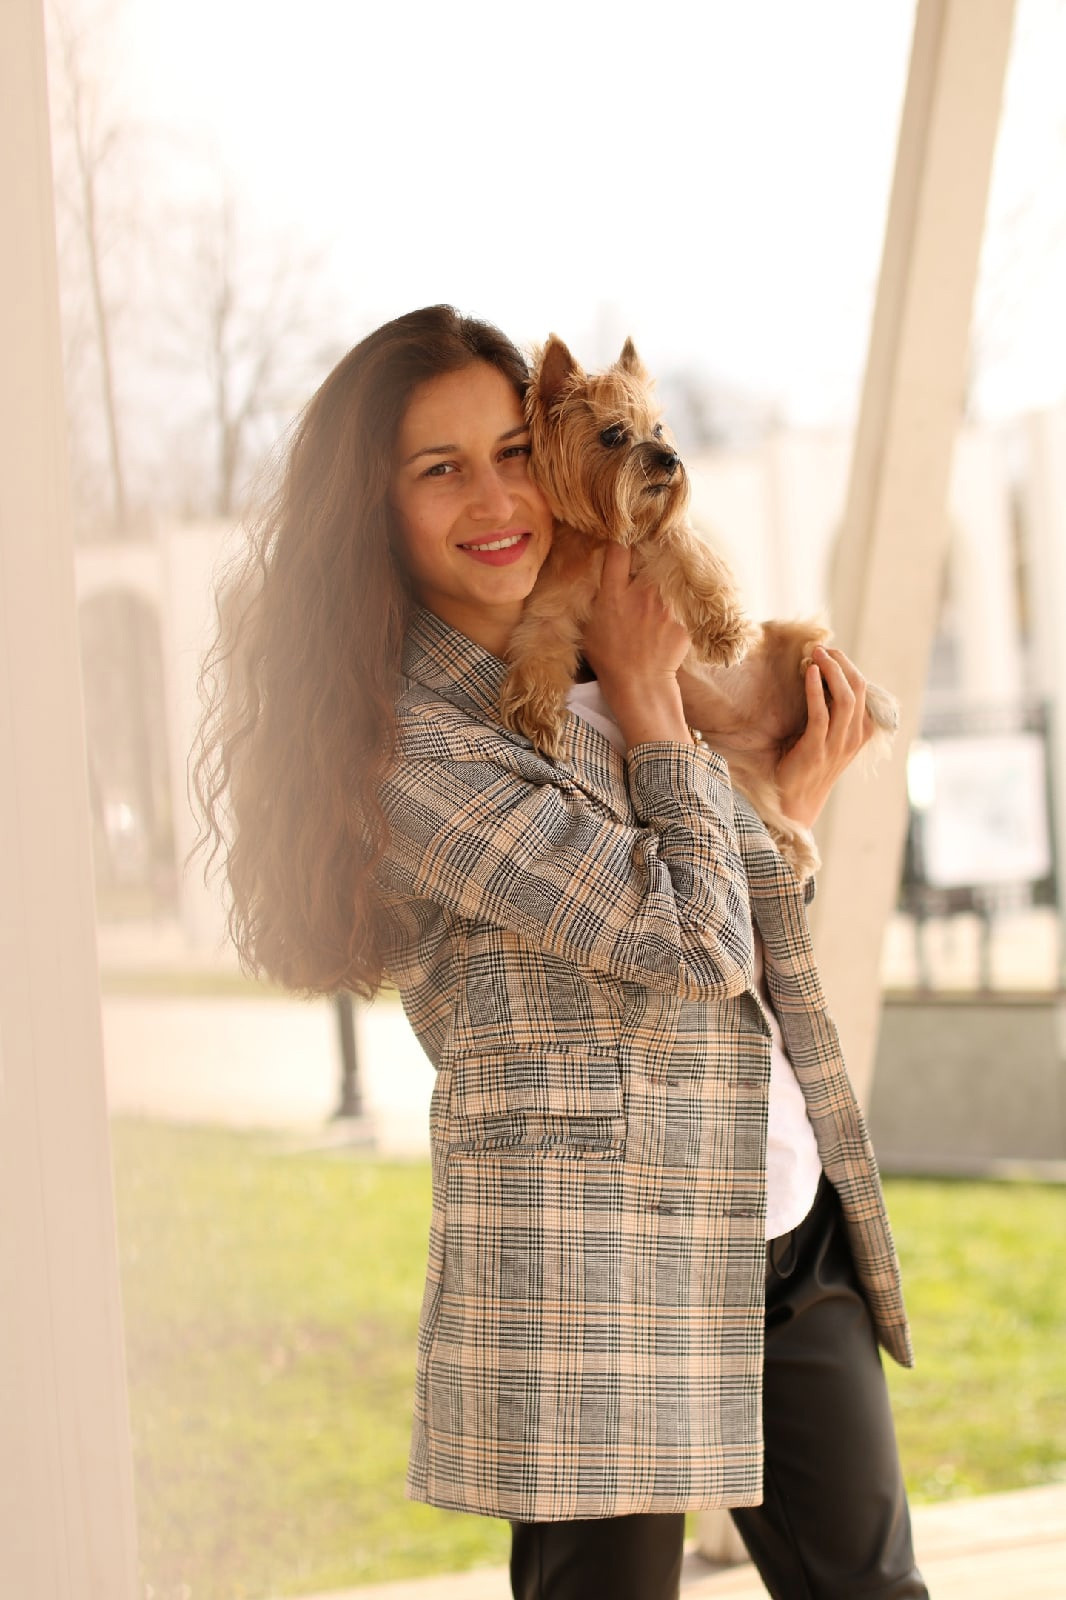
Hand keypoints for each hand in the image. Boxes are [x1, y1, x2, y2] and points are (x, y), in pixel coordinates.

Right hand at [582, 545, 691, 746]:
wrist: (640, 687)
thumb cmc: (610, 660)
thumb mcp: (589, 628)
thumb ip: (596, 600)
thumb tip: (600, 581)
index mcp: (614, 594)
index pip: (618, 550)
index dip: (622, 537)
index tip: (624, 534)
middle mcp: (641, 593)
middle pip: (649, 558)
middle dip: (648, 556)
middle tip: (648, 555)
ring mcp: (665, 606)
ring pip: (667, 580)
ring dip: (663, 584)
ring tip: (659, 596)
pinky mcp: (684, 619)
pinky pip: (680, 606)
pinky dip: (675, 612)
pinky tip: (667, 625)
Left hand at [775, 646, 873, 828]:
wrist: (795, 801)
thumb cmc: (806, 764)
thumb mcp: (826, 735)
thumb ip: (831, 712)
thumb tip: (820, 675)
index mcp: (860, 732)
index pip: (863, 689)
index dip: (847, 666)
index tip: (830, 652)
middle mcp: (853, 737)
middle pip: (858, 688)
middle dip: (841, 663)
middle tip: (821, 647)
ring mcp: (837, 744)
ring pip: (845, 698)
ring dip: (830, 670)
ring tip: (816, 653)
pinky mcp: (816, 749)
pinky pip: (820, 713)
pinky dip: (815, 689)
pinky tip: (808, 672)